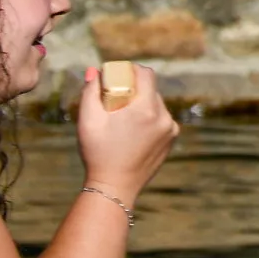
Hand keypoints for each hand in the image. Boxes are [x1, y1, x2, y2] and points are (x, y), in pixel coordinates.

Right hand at [75, 62, 178, 200]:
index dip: (129, 70)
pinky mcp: (171, 139)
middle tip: (113, 101)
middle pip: (150, 89)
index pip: (145, 74)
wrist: (114, 187)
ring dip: (141, 104)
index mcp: (145, 108)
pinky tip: (133, 132)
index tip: (115, 77)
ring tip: (122, 120)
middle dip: (133, 89)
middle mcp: (163, 116)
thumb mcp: (87, 121)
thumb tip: (94, 71)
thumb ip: (90, 91)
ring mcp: (170, 129)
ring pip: (156, 103)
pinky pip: (161, 119)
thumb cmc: (98, 153)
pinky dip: (148, 118)